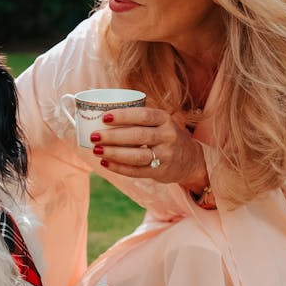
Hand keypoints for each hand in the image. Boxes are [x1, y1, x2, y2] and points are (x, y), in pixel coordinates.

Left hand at [89, 107, 207, 188]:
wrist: (190, 159)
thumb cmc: (165, 136)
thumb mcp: (160, 122)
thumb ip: (139, 118)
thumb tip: (103, 113)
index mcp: (165, 119)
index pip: (143, 115)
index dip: (123, 116)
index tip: (104, 117)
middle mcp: (167, 136)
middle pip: (137, 136)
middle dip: (113, 136)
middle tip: (95, 136)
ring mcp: (165, 155)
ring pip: (136, 156)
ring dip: (114, 153)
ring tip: (97, 150)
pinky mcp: (160, 171)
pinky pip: (136, 171)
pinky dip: (119, 168)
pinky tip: (105, 163)